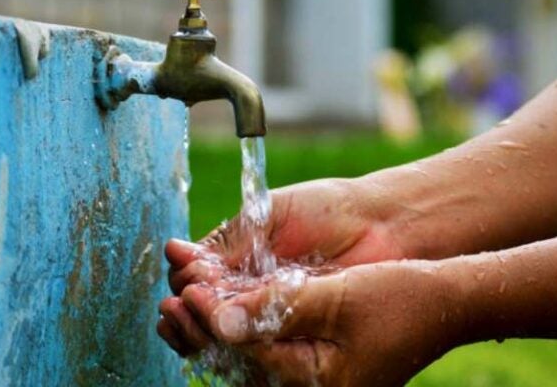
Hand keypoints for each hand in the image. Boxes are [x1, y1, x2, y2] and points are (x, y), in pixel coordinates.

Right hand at [159, 178, 411, 357]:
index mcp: (241, 261)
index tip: (180, 269)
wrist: (381, 226)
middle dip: (186, 309)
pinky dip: (237, 341)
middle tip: (176, 304)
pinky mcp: (296, 335)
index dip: (185, 280)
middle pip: (205, 312)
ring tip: (189, 315)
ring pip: (227, 332)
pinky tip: (222, 331)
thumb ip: (226, 241)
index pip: (198, 280)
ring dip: (203, 328)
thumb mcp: (267, 216)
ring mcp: (274, 315)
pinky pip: (259, 344)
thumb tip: (175, 254)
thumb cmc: (327, 211)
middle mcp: (253, 292)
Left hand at [169, 260, 463, 385]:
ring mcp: (307, 380)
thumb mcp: (335, 300)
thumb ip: (276, 309)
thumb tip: (219, 318)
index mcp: (313, 382)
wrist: (441, 304)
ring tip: (176, 305)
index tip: (186, 289)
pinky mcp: (309, 365)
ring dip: (210, 331)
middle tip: (167, 304)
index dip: (210, 319)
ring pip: (243, 360)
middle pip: (235, 364)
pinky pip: (261, 353)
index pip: (244, 351)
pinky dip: (235, 330)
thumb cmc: (397, 299)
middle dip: (199, 332)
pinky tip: (216, 308)